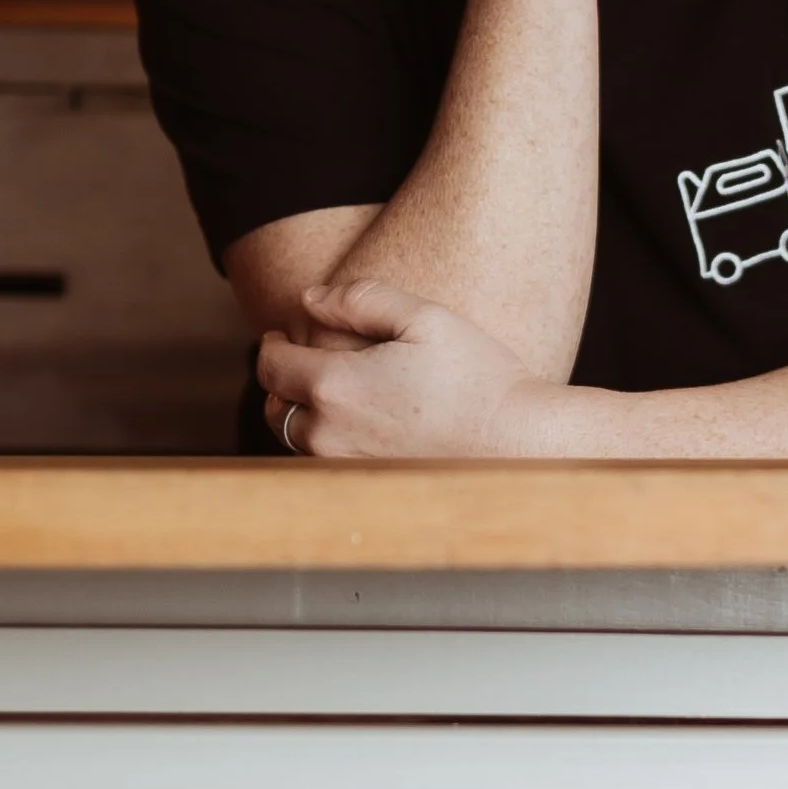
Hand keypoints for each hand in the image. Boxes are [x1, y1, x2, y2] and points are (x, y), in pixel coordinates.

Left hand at [259, 277, 563, 458]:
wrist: (517, 443)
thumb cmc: (477, 377)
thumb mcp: (424, 318)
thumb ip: (361, 300)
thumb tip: (310, 298)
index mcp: (335, 386)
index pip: (270, 366)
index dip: (270, 344)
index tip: (281, 334)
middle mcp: (329, 435)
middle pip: (274, 408)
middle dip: (279, 381)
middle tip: (300, 359)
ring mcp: (347, 468)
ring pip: (296, 440)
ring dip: (301, 413)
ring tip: (329, 391)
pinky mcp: (367, 489)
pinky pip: (326, 463)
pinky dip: (327, 441)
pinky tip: (358, 424)